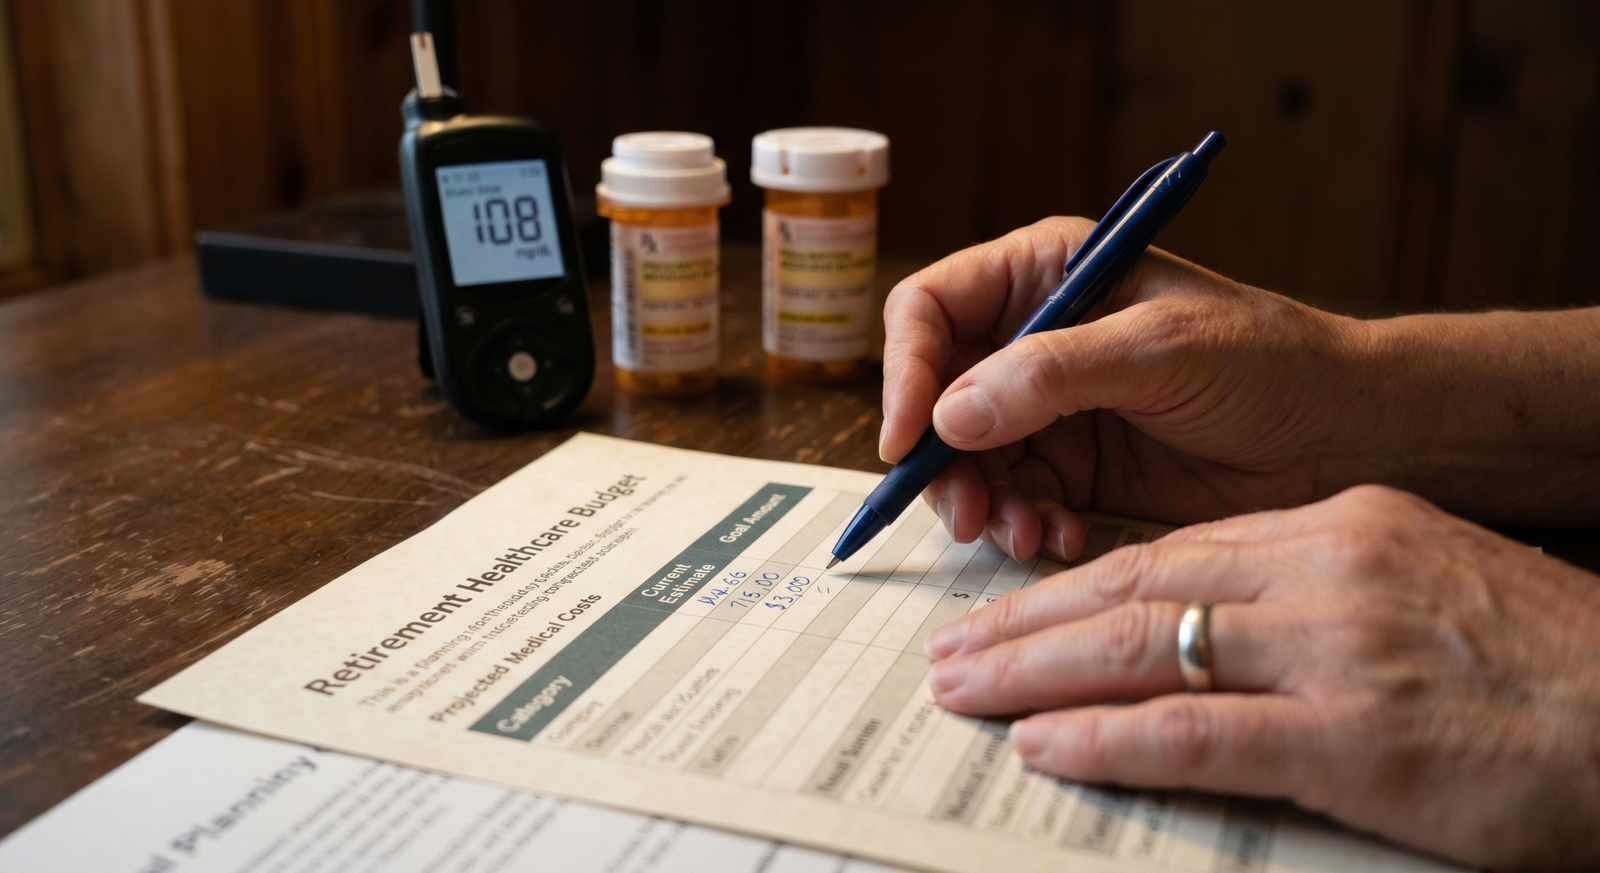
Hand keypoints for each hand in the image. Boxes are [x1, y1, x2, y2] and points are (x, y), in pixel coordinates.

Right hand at [880, 217, 1599, 562]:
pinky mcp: (1074, 465)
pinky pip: (1013, 498)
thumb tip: (947, 416)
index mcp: (1046, 273)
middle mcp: (1035, 336)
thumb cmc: (1272, 363)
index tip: (906, 438)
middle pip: (935, 394)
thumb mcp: (1158, 351)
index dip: (906, 371)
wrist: (1348, 435)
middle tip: (965, 515)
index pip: (932, 310)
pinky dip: (1023, 525)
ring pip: (967, 458)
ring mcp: (1050, 406)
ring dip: (983, 502)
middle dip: (941, 459)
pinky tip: (1058, 539)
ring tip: (1023, 536)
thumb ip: (1049, 375)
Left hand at [924, 485, 1599, 870]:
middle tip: (949, 649)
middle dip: (1027, 622)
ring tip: (962, 690)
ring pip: (1145, 648)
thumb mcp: (1418, 583)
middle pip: (1136, 588)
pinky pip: (1197, 733)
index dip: (1073, 585)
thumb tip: (1209, 624)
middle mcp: (1326, 572)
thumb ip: (1312, 594)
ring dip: (1036, 672)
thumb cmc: (1541, 664)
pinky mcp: (1355, 740)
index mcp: (1338, 528)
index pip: (1170, 551)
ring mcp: (1337, 652)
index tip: (1007, 612)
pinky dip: (1107, 737)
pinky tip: (1043, 744)